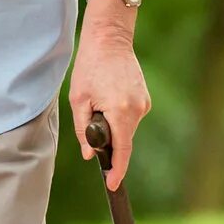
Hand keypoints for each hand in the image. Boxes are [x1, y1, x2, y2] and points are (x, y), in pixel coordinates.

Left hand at [69, 23, 149, 189]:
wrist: (110, 39)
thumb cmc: (90, 66)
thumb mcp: (78, 100)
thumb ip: (83, 131)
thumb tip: (90, 155)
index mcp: (120, 111)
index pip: (122, 150)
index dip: (118, 170)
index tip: (113, 185)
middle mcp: (137, 109)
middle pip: (124, 140)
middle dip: (108, 140)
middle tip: (91, 116)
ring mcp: (144, 103)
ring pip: (127, 129)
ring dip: (113, 125)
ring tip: (99, 99)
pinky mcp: (145, 99)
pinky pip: (130, 117)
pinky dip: (119, 116)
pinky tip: (109, 95)